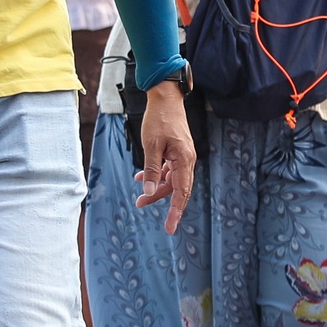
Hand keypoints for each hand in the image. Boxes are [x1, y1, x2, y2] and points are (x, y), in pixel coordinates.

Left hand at [135, 82, 195, 234]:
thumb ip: (151, 170)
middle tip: (140, 206)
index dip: (175, 212)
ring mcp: (183, 156)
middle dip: (159, 199)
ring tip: (138, 196)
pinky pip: (168, 170)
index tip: (170, 228)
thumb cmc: (158, 119)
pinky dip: (156, 175)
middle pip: (176, 188)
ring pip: (171, 180)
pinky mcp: (177, 152)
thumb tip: (147, 191)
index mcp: (185, 160)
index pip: (181, 193)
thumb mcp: (151, 146)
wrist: (165, 98)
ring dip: (155, 187)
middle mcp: (187, 160)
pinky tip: (140, 176)